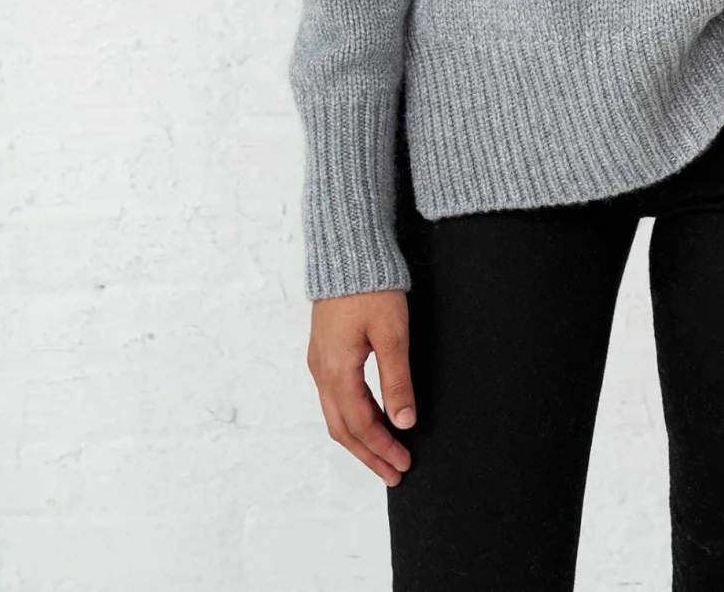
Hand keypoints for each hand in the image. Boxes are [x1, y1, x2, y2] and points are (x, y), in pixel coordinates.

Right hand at [305, 289, 417, 484]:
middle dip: (369, 454)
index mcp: (336, 370)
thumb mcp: (391, 333)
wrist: (347, 249)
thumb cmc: (371, 286)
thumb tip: (404, 422)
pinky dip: (353, 417)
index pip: (360, 425)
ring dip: (360, 438)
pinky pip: (334, 398)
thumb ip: (397, 380)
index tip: (404, 464)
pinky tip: (371, 419)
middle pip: (343, 429)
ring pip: (336, 415)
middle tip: (395, 473)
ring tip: (385, 454)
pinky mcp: (323, 352)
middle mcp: (321, 371)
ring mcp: (319, 362)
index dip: (382, 448)